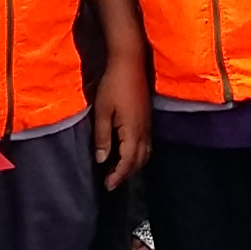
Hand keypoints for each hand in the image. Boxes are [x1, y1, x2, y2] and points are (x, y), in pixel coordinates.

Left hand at [93, 53, 152, 188]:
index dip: (118, 176)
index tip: (108, 186)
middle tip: (112, 182)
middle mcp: (144, 132)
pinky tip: (129, 153)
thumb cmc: (113, 85)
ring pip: (146, 154)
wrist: (130, 63)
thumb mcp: (102, 111)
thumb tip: (102, 160)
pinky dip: (139, 155)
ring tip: (120, 172)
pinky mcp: (148, 119)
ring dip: (134, 166)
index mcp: (133, 132)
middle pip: (139, 161)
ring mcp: (148, 125)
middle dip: (127, 174)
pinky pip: (147, 145)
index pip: (127, 161)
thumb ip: (103, 137)